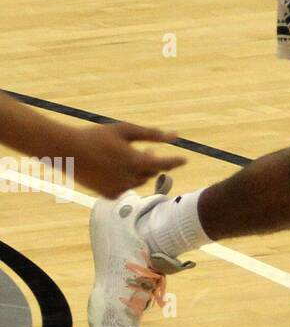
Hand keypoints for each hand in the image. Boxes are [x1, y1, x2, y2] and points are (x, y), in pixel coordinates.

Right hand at [68, 123, 186, 198]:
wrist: (67, 151)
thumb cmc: (98, 136)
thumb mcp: (126, 130)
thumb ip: (151, 134)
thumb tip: (175, 136)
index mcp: (135, 161)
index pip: (164, 164)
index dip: (175, 161)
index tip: (184, 159)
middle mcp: (129, 178)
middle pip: (151, 172)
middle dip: (151, 162)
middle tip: (146, 150)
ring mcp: (118, 188)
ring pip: (138, 181)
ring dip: (139, 171)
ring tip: (129, 157)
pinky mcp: (107, 195)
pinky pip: (124, 188)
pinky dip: (125, 180)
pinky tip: (115, 170)